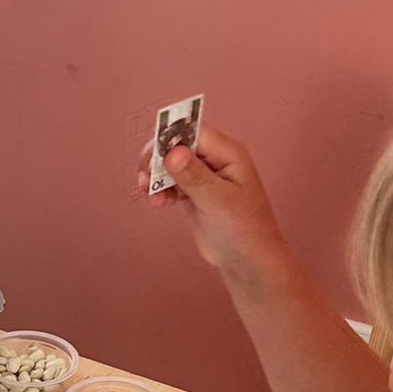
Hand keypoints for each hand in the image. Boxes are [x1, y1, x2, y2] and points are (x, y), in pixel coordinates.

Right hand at [136, 125, 287, 282]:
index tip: (153, 155)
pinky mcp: (193, 192)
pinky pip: (170, 181)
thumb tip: (173, 153)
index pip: (194, 132)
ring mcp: (203, 176)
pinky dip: (160, 189)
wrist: (246, 260)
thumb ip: (195, 177)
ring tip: (153, 195)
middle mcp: (215, 160)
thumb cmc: (244, 230)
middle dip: (158, 158)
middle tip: (146, 176)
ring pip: (170, 163)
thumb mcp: (218, 202)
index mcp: (228, 154)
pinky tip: (161, 202)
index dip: (171, 138)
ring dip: (156, 176)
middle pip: (178, 144)